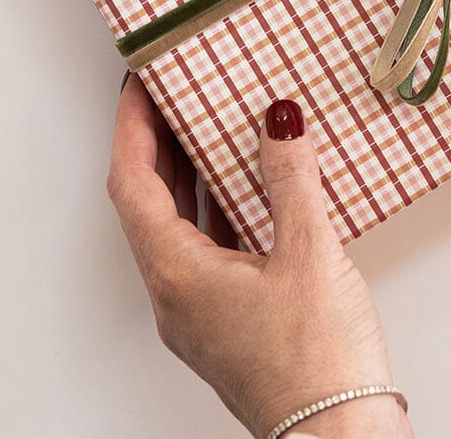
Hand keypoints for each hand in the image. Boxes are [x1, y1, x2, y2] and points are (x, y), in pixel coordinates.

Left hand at [107, 77, 412, 437]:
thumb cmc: (318, 365)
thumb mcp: (309, 253)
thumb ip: (290, 178)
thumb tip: (278, 120)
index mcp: (178, 277)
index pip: (133, 184)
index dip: (132, 128)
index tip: (138, 84)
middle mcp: (179, 298)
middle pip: (150, 204)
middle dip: (159, 144)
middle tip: (172, 95)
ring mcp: (204, 315)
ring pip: (181, 228)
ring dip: (191, 174)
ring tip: (211, 125)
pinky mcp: (234, 324)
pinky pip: (211, 249)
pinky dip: (222, 206)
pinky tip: (255, 188)